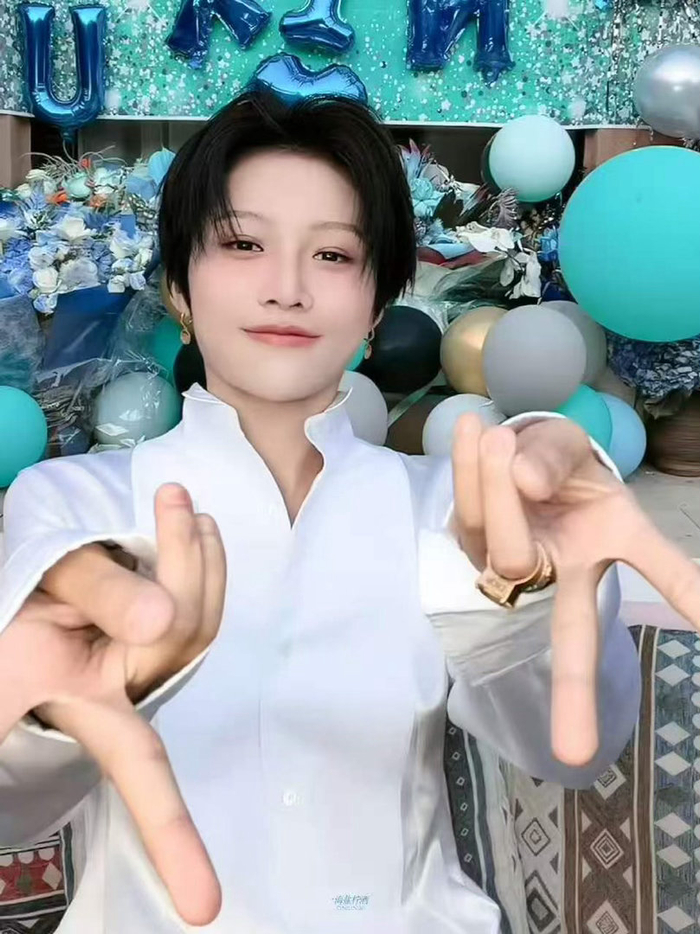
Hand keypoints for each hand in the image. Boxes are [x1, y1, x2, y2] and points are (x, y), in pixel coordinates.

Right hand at [0, 484, 225, 925]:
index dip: (172, 838)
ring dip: (205, 557)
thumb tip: (166, 616)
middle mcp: (126, 690)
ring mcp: (146, 659)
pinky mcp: (160, 628)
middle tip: (175, 498)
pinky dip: (203, 557)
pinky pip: (200, 604)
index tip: (206, 911)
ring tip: (189, 505)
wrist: (15, 569)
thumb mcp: (34, 585)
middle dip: (189, 566)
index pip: (138, 772)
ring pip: (201, 620)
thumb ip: (94, 595)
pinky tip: (198, 524)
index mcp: (87, 702)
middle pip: (184, 641)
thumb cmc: (14, 592)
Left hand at [452, 413, 699, 766]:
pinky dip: (466, 469)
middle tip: (576, 705)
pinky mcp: (470, 545)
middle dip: (575, 690)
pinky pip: (466, 514)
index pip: (656, 569)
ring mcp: (512, 567)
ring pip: (506, 545)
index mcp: (604, 549)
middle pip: (574, 632)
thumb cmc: (556, 463)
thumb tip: (525, 481)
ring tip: (498, 435)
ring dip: (496, 487)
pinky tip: (472, 427)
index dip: (688, 593)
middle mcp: (562, 571)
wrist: (508, 456)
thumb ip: (554, 456)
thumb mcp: (568, 447)